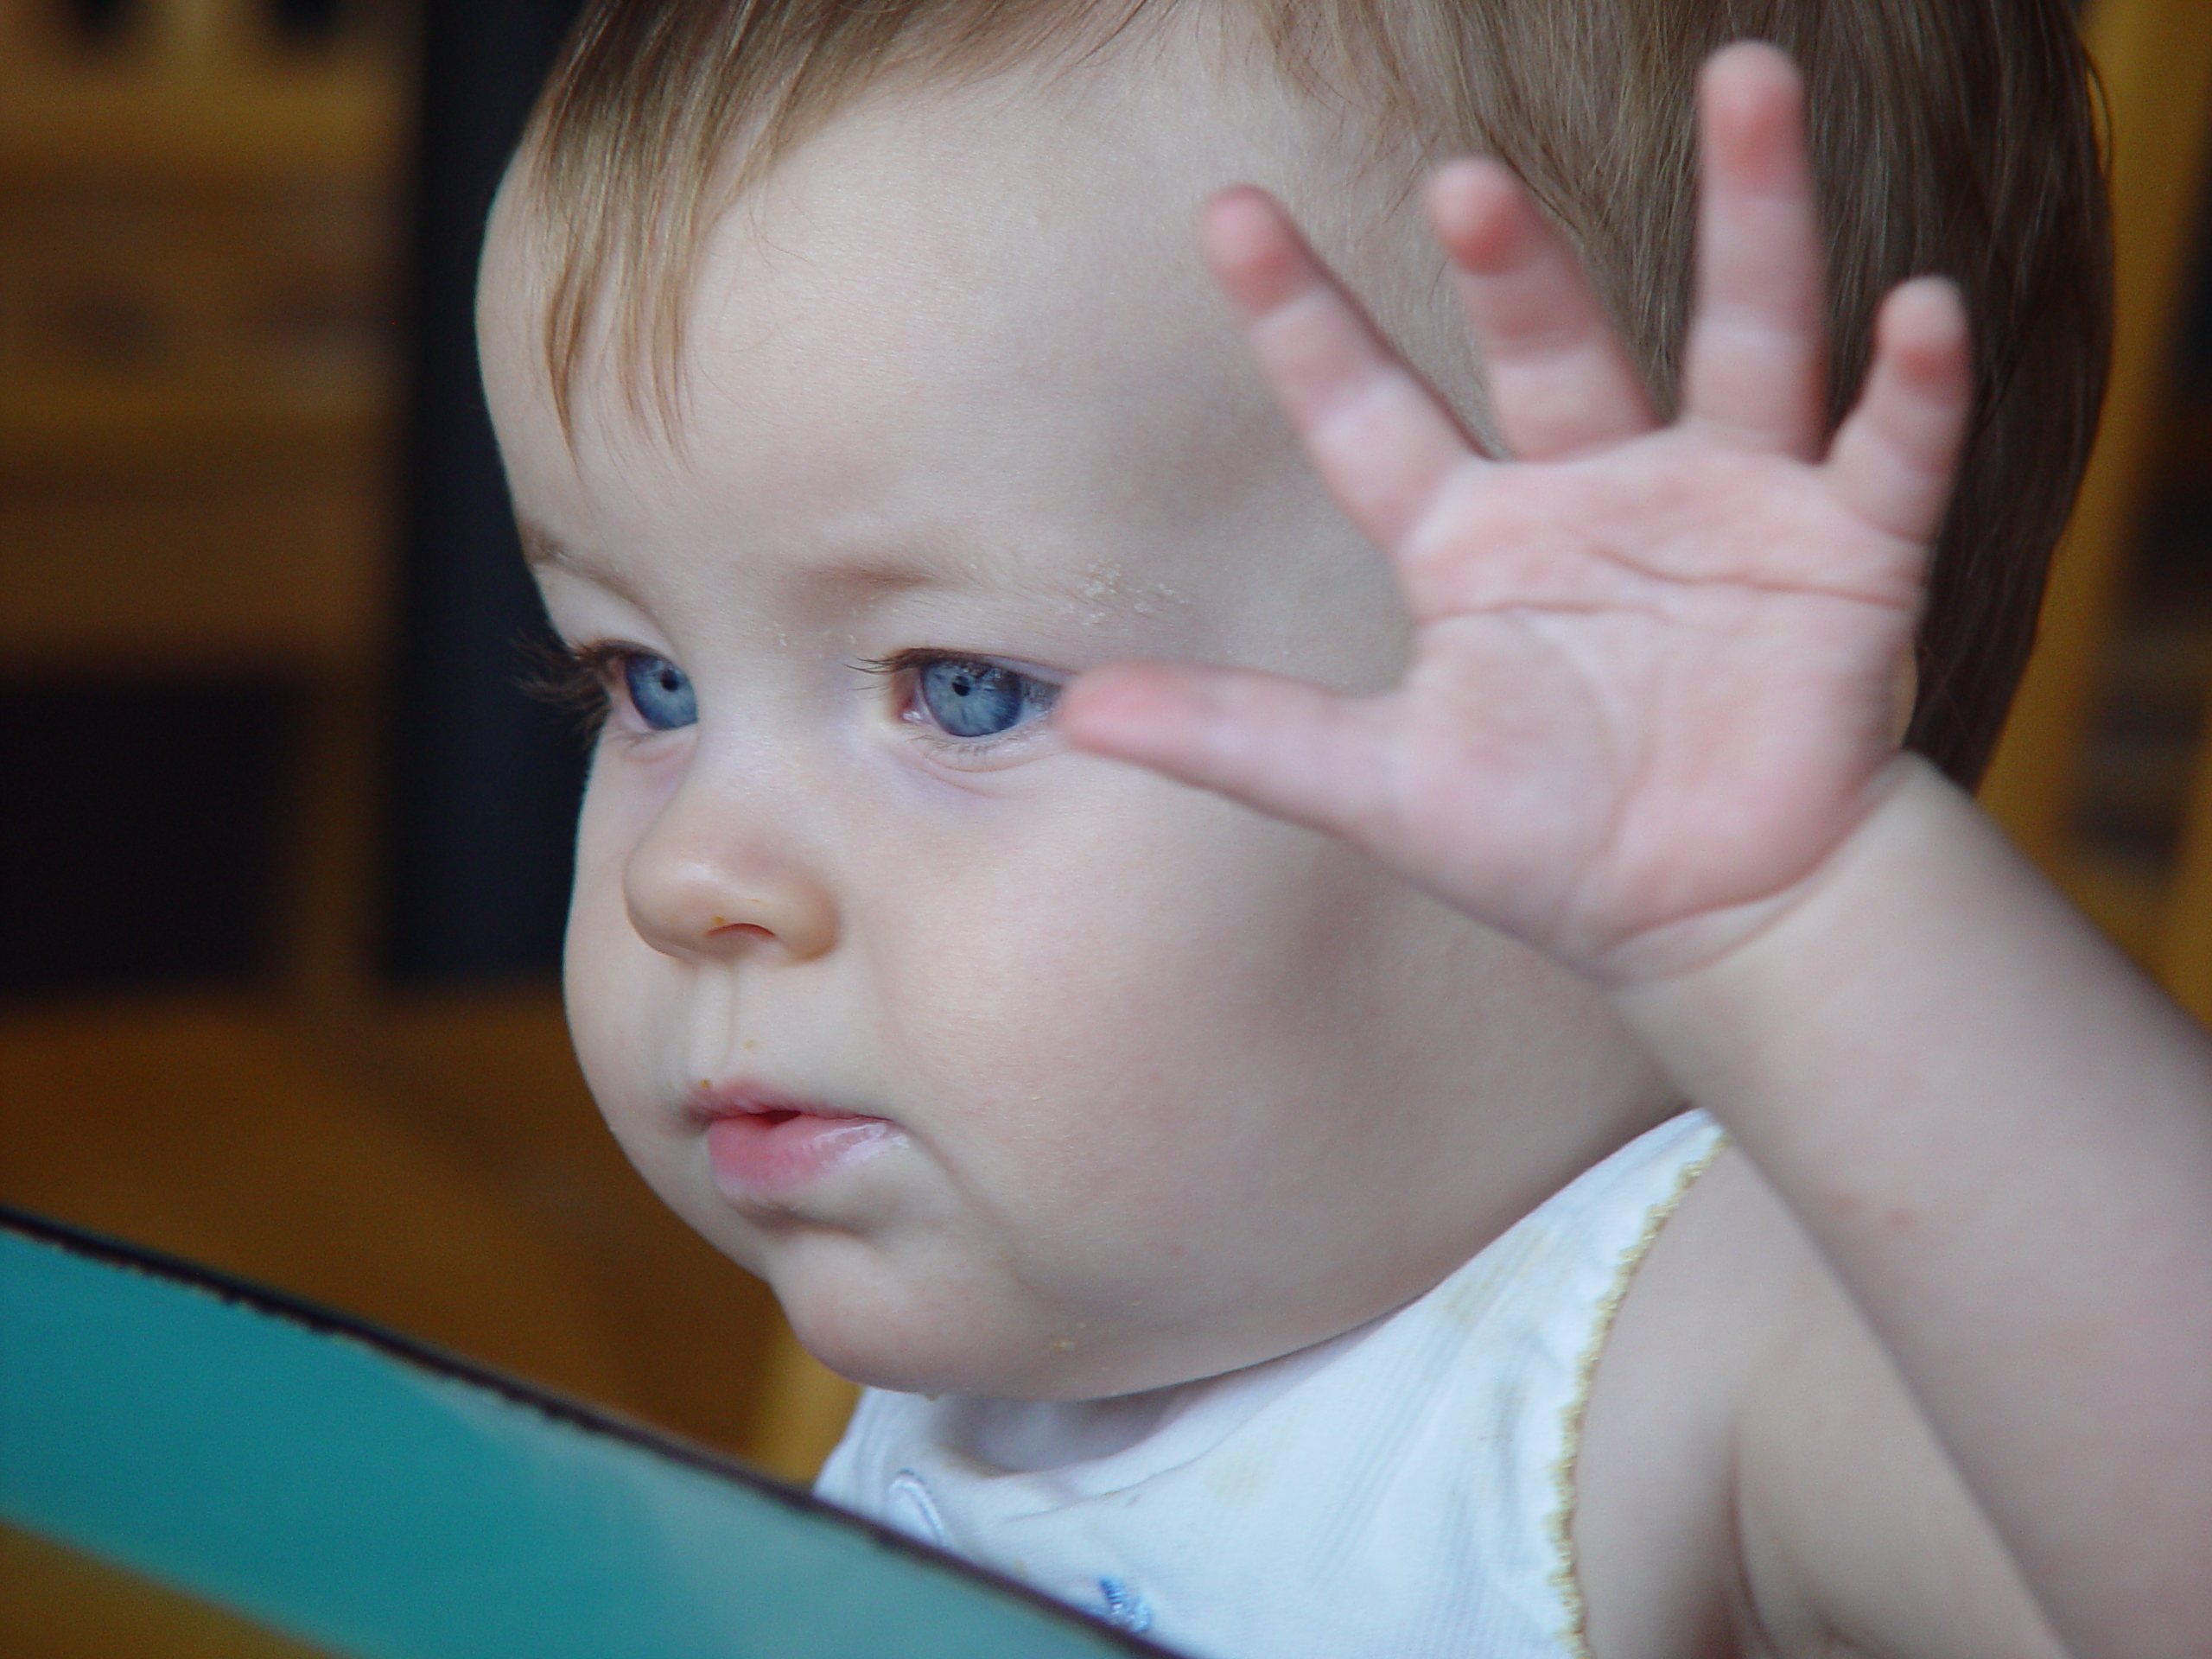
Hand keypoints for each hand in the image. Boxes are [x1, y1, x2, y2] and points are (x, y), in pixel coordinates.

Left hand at [1059, 43, 1971, 983]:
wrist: (1707, 919)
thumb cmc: (1543, 843)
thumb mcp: (1374, 786)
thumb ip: (1236, 737)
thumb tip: (1074, 712)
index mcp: (1471, 538)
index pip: (1369, 408)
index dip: (1303, 317)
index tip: (1227, 213)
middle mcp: (1593, 490)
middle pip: (1552, 342)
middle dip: (1515, 260)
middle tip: (1463, 181)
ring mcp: (1725, 507)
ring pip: (1742, 339)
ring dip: (1754, 219)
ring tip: (1752, 80)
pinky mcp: (1843, 552)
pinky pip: (1886, 454)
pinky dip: (1910, 391)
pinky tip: (1916, 309)